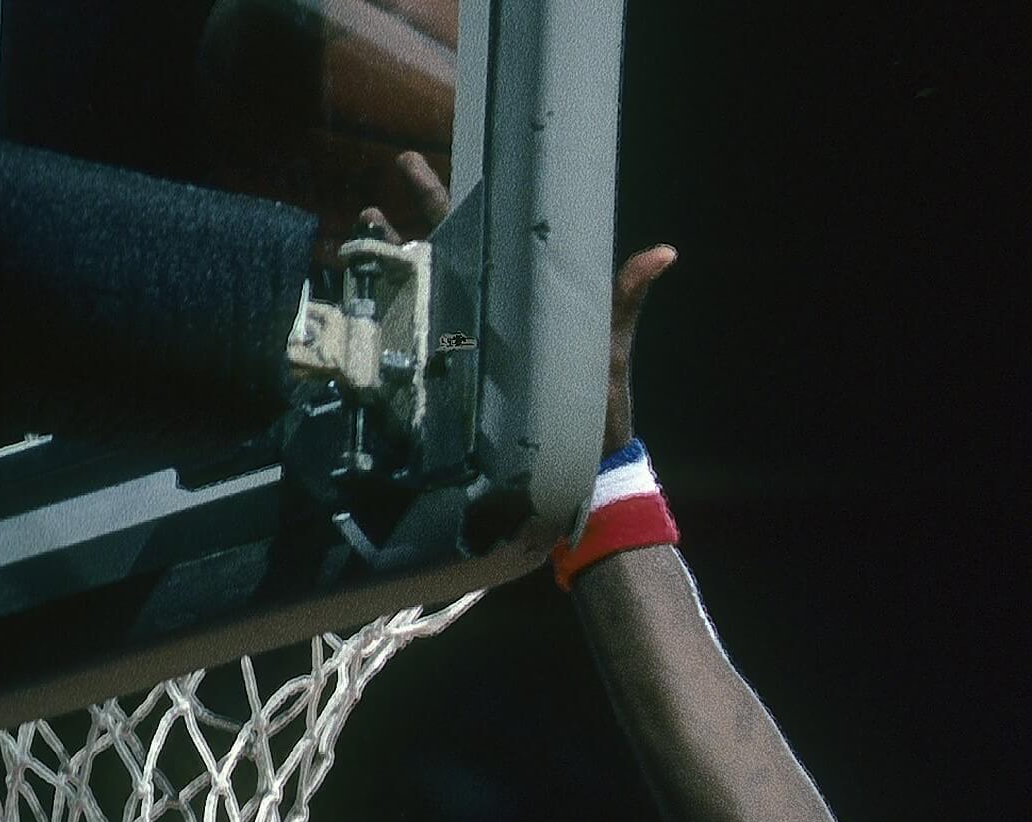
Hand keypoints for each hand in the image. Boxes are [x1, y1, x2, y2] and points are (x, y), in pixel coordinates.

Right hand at [361, 152, 675, 459]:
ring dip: (393, 254)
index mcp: (520, 284)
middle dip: (419, 207)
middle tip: (394, 174)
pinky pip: (417, 335)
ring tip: (365, 232)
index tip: (423, 164)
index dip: (455, 195)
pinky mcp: (458, 366)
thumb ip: (626, 292)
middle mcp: (490, 301)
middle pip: (448, 243)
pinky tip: (368, 299)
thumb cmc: (599, 386)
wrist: (586, 447)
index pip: (485, 227)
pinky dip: (391, 315)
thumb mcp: (610, 332)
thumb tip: (666, 252)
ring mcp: (469, 331)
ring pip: (423, 283)